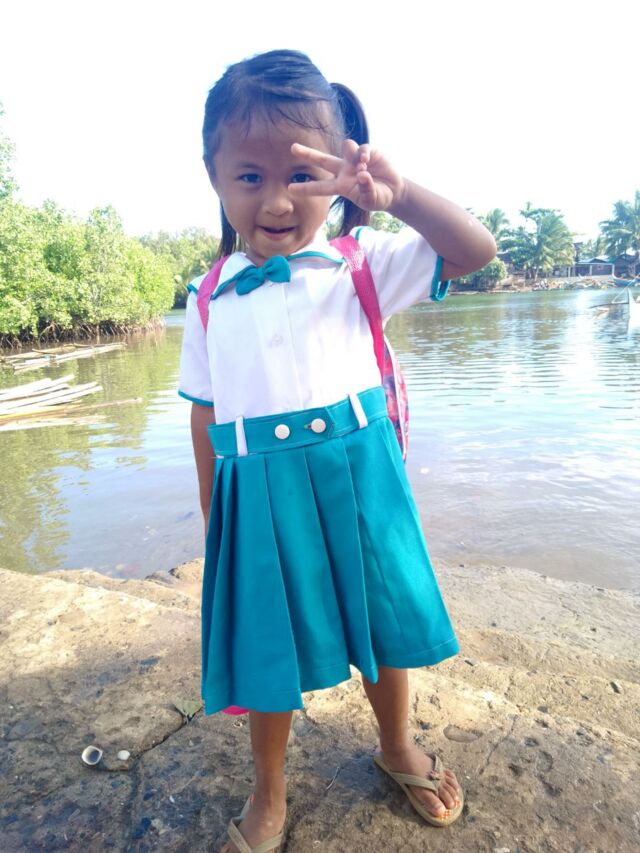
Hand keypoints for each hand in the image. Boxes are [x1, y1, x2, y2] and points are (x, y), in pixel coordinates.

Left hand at [288, 139, 404, 211]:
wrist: (394, 191)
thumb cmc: (378, 198)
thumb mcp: (371, 200)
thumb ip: (366, 189)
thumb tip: (361, 174)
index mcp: (341, 186)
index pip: (320, 187)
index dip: (306, 188)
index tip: (290, 188)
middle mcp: (344, 171)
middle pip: (322, 160)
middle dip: (308, 153)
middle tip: (292, 148)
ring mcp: (355, 160)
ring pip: (346, 148)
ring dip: (352, 154)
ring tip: (362, 166)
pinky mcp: (369, 152)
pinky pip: (362, 148)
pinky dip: (363, 153)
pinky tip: (367, 161)